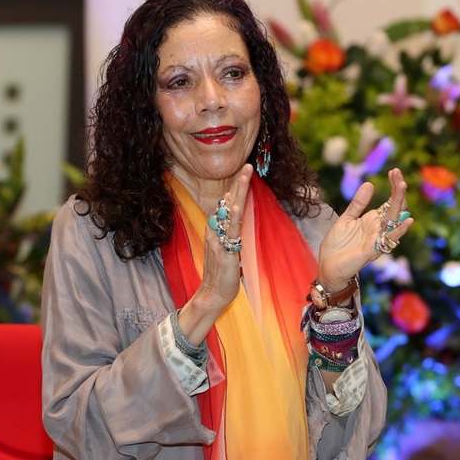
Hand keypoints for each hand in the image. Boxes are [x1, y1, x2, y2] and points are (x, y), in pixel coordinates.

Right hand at [195, 163, 252, 313]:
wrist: (212, 294)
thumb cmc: (221, 274)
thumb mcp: (227, 249)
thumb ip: (230, 235)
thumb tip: (237, 223)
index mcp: (216, 230)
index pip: (226, 204)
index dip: (235, 188)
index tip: (244, 172)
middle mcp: (215, 231)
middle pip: (227, 201)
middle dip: (237, 183)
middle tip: (247, 165)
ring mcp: (218, 239)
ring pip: (229, 210)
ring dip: (237, 191)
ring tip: (245, 175)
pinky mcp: (224, 251)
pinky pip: (229, 231)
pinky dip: (232, 217)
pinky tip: (236, 204)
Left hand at [318, 168, 413, 290]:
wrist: (328, 267)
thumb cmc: (338, 245)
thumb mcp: (346, 219)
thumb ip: (358, 204)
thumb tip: (370, 184)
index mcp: (373, 221)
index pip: (389, 202)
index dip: (393, 187)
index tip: (394, 171)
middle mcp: (379, 229)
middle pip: (394, 208)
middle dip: (397, 191)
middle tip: (398, 174)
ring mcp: (377, 239)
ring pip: (394, 221)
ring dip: (399, 204)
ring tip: (402, 187)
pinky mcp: (372, 251)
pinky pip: (388, 240)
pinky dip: (399, 231)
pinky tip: (406, 221)